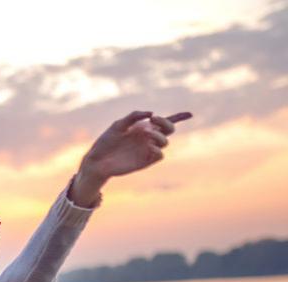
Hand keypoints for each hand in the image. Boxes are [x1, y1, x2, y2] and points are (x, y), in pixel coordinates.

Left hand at [70, 110, 192, 203]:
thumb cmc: (106, 142)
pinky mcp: (145, 162)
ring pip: (165, 142)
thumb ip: (134, 116)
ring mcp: (147, 150)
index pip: (164, 122)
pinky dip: (157, 149)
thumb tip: (151, 114)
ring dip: (159, 135)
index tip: (190, 114)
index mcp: (143, 128)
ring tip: (146, 134)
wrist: (97, 160)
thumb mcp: (118, 124)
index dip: (179, 117)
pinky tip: (149, 146)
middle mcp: (148, 139)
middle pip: (169, 130)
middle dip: (166, 123)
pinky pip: (159, 155)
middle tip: (153, 120)